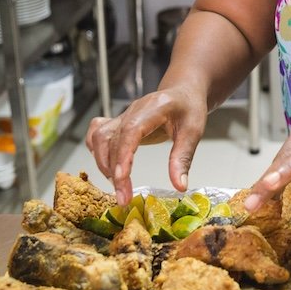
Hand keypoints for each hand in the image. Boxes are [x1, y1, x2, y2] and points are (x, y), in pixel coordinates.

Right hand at [84, 87, 206, 202]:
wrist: (182, 92)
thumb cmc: (188, 108)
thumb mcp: (194, 131)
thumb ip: (183, 158)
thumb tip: (179, 186)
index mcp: (155, 107)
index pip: (131, 130)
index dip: (123, 155)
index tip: (121, 179)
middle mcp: (134, 110)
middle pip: (112, 138)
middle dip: (114, 170)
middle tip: (123, 197)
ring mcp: (123, 115)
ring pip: (100, 137)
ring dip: (104, 163)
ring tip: (118, 186)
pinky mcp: (118, 122)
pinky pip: (97, 133)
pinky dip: (96, 152)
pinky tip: (107, 167)